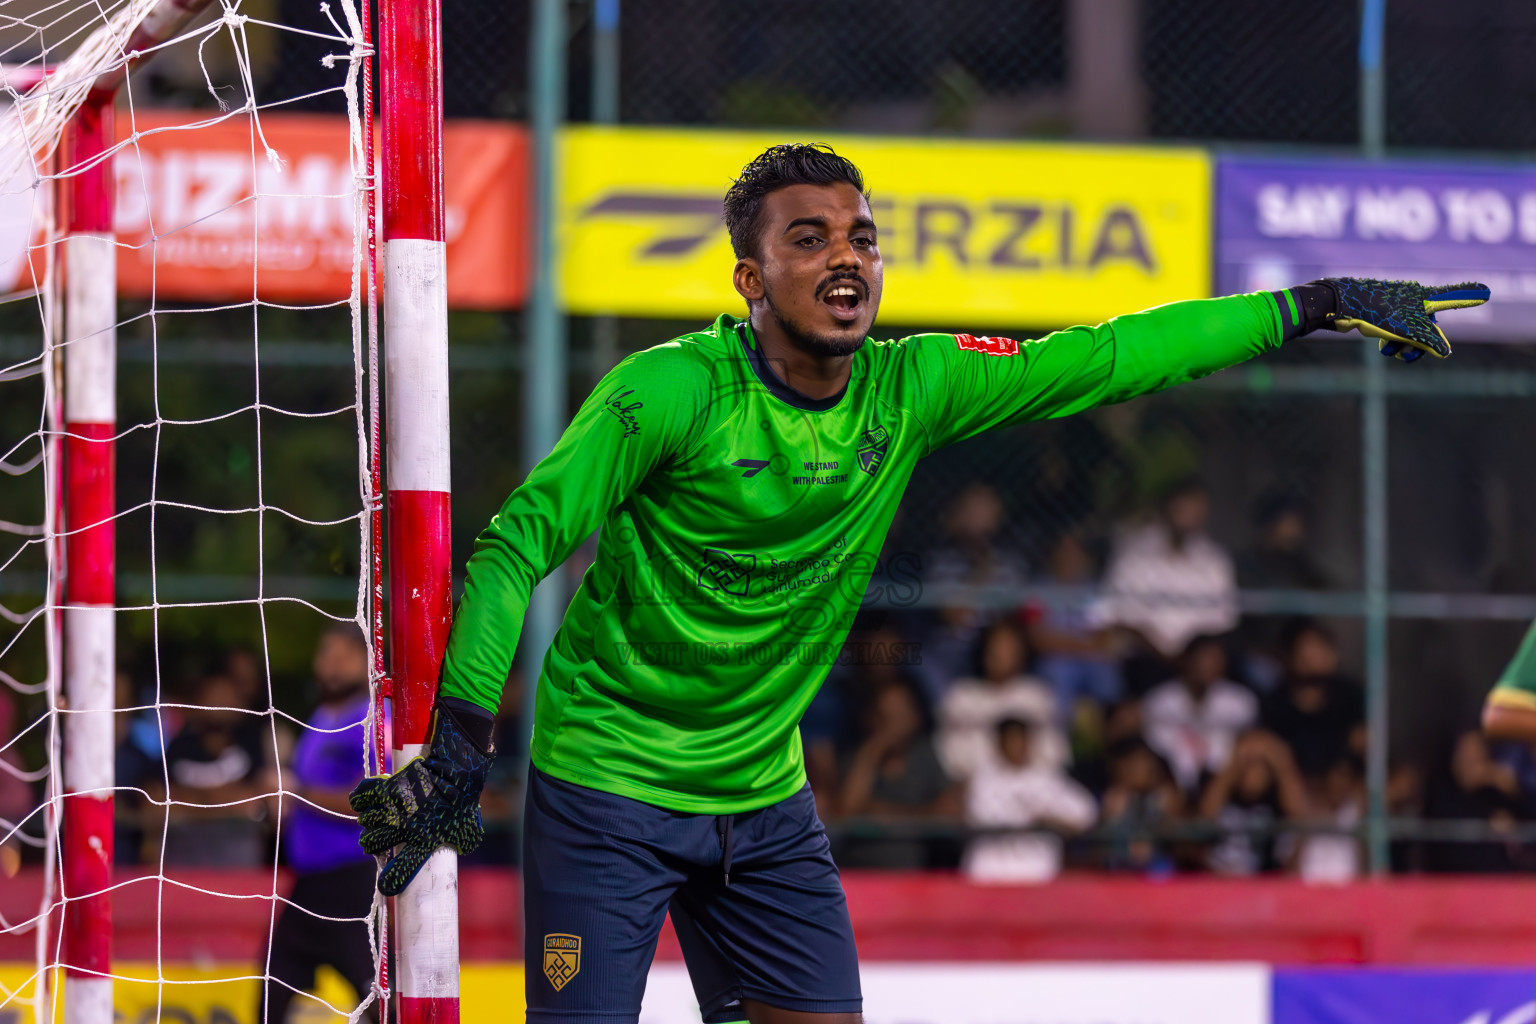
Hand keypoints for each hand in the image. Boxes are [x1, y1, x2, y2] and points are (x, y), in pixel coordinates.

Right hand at [348, 698, 494, 895]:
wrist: (457, 772)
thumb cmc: (463, 803)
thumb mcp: (467, 832)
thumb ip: (458, 846)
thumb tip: (456, 853)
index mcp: (423, 841)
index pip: (400, 871)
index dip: (390, 881)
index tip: (386, 885)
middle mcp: (404, 827)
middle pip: (372, 844)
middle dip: (372, 842)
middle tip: (381, 835)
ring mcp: (394, 807)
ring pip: (367, 821)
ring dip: (370, 819)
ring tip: (379, 815)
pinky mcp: (388, 788)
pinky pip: (361, 796)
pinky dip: (360, 798)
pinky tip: (364, 800)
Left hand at [1310, 278, 1489, 360]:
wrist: (1341, 306)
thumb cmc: (1378, 313)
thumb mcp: (1409, 332)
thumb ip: (1431, 342)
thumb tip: (1446, 352)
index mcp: (1424, 296)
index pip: (1452, 297)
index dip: (1468, 296)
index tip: (1485, 292)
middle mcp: (1412, 297)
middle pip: (1428, 325)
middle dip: (1420, 344)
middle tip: (1407, 355)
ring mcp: (1396, 304)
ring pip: (1409, 332)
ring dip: (1402, 345)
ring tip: (1388, 348)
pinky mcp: (1380, 311)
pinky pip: (1393, 331)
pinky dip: (1389, 340)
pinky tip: (1378, 343)